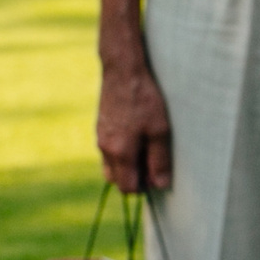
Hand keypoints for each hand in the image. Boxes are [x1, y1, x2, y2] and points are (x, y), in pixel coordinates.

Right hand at [98, 58, 172, 191]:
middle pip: (117, 179)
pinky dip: (122, 152)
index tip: (156, 174)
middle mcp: (105, 149)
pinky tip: (136, 134)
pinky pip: (109, 151)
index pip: (126, 187)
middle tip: (152, 160)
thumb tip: (160, 184)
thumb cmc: (144, 100)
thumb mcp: (160, 131)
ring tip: (146, 145)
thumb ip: (159, 160)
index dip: (143, 187)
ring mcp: (100, 138)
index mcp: (119, 153)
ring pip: (112, 165)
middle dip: (134, 178)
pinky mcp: (100, 128)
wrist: (122, 71)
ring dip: (128, 164)